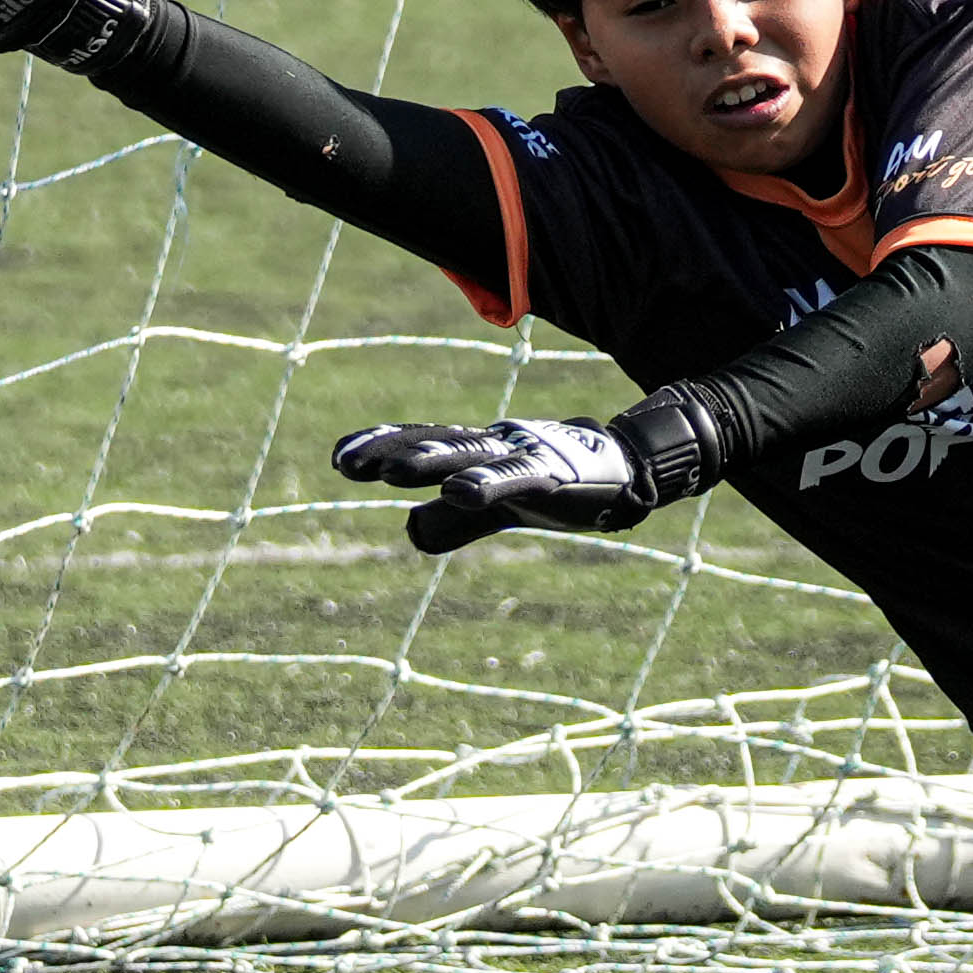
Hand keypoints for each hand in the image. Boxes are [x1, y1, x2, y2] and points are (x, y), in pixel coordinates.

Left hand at [333, 413, 661, 555]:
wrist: (630, 471)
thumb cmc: (560, 484)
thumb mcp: (501, 509)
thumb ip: (456, 522)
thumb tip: (409, 532)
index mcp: (479, 450)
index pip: (423, 441)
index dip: (383, 446)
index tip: (342, 459)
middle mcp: (495, 444)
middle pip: (436, 442)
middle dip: (392, 451)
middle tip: (348, 464)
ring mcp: (524, 455)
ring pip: (471, 454)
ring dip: (430, 462)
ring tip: (391, 472)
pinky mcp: (554, 474)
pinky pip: (515, 478)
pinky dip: (486, 484)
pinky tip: (458, 492)